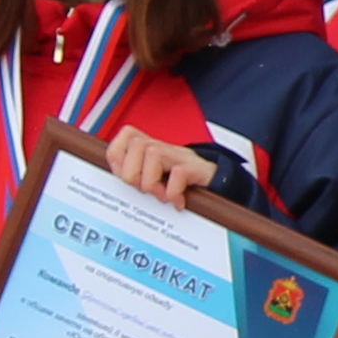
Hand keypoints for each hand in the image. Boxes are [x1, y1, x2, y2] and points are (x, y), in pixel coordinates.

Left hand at [97, 132, 216, 207]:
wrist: (221, 184)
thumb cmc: (185, 184)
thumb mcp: (157, 177)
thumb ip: (137, 174)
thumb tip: (116, 182)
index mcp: (152, 149)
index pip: (126, 135)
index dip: (118, 156)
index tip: (124, 176)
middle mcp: (165, 148)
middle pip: (136, 145)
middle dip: (134, 174)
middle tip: (146, 190)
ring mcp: (181, 157)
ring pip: (152, 154)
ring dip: (152, 183)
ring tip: (161, 195)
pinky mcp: (198, 169)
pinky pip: (178, 174)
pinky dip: (173, 192)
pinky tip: (178, 201)